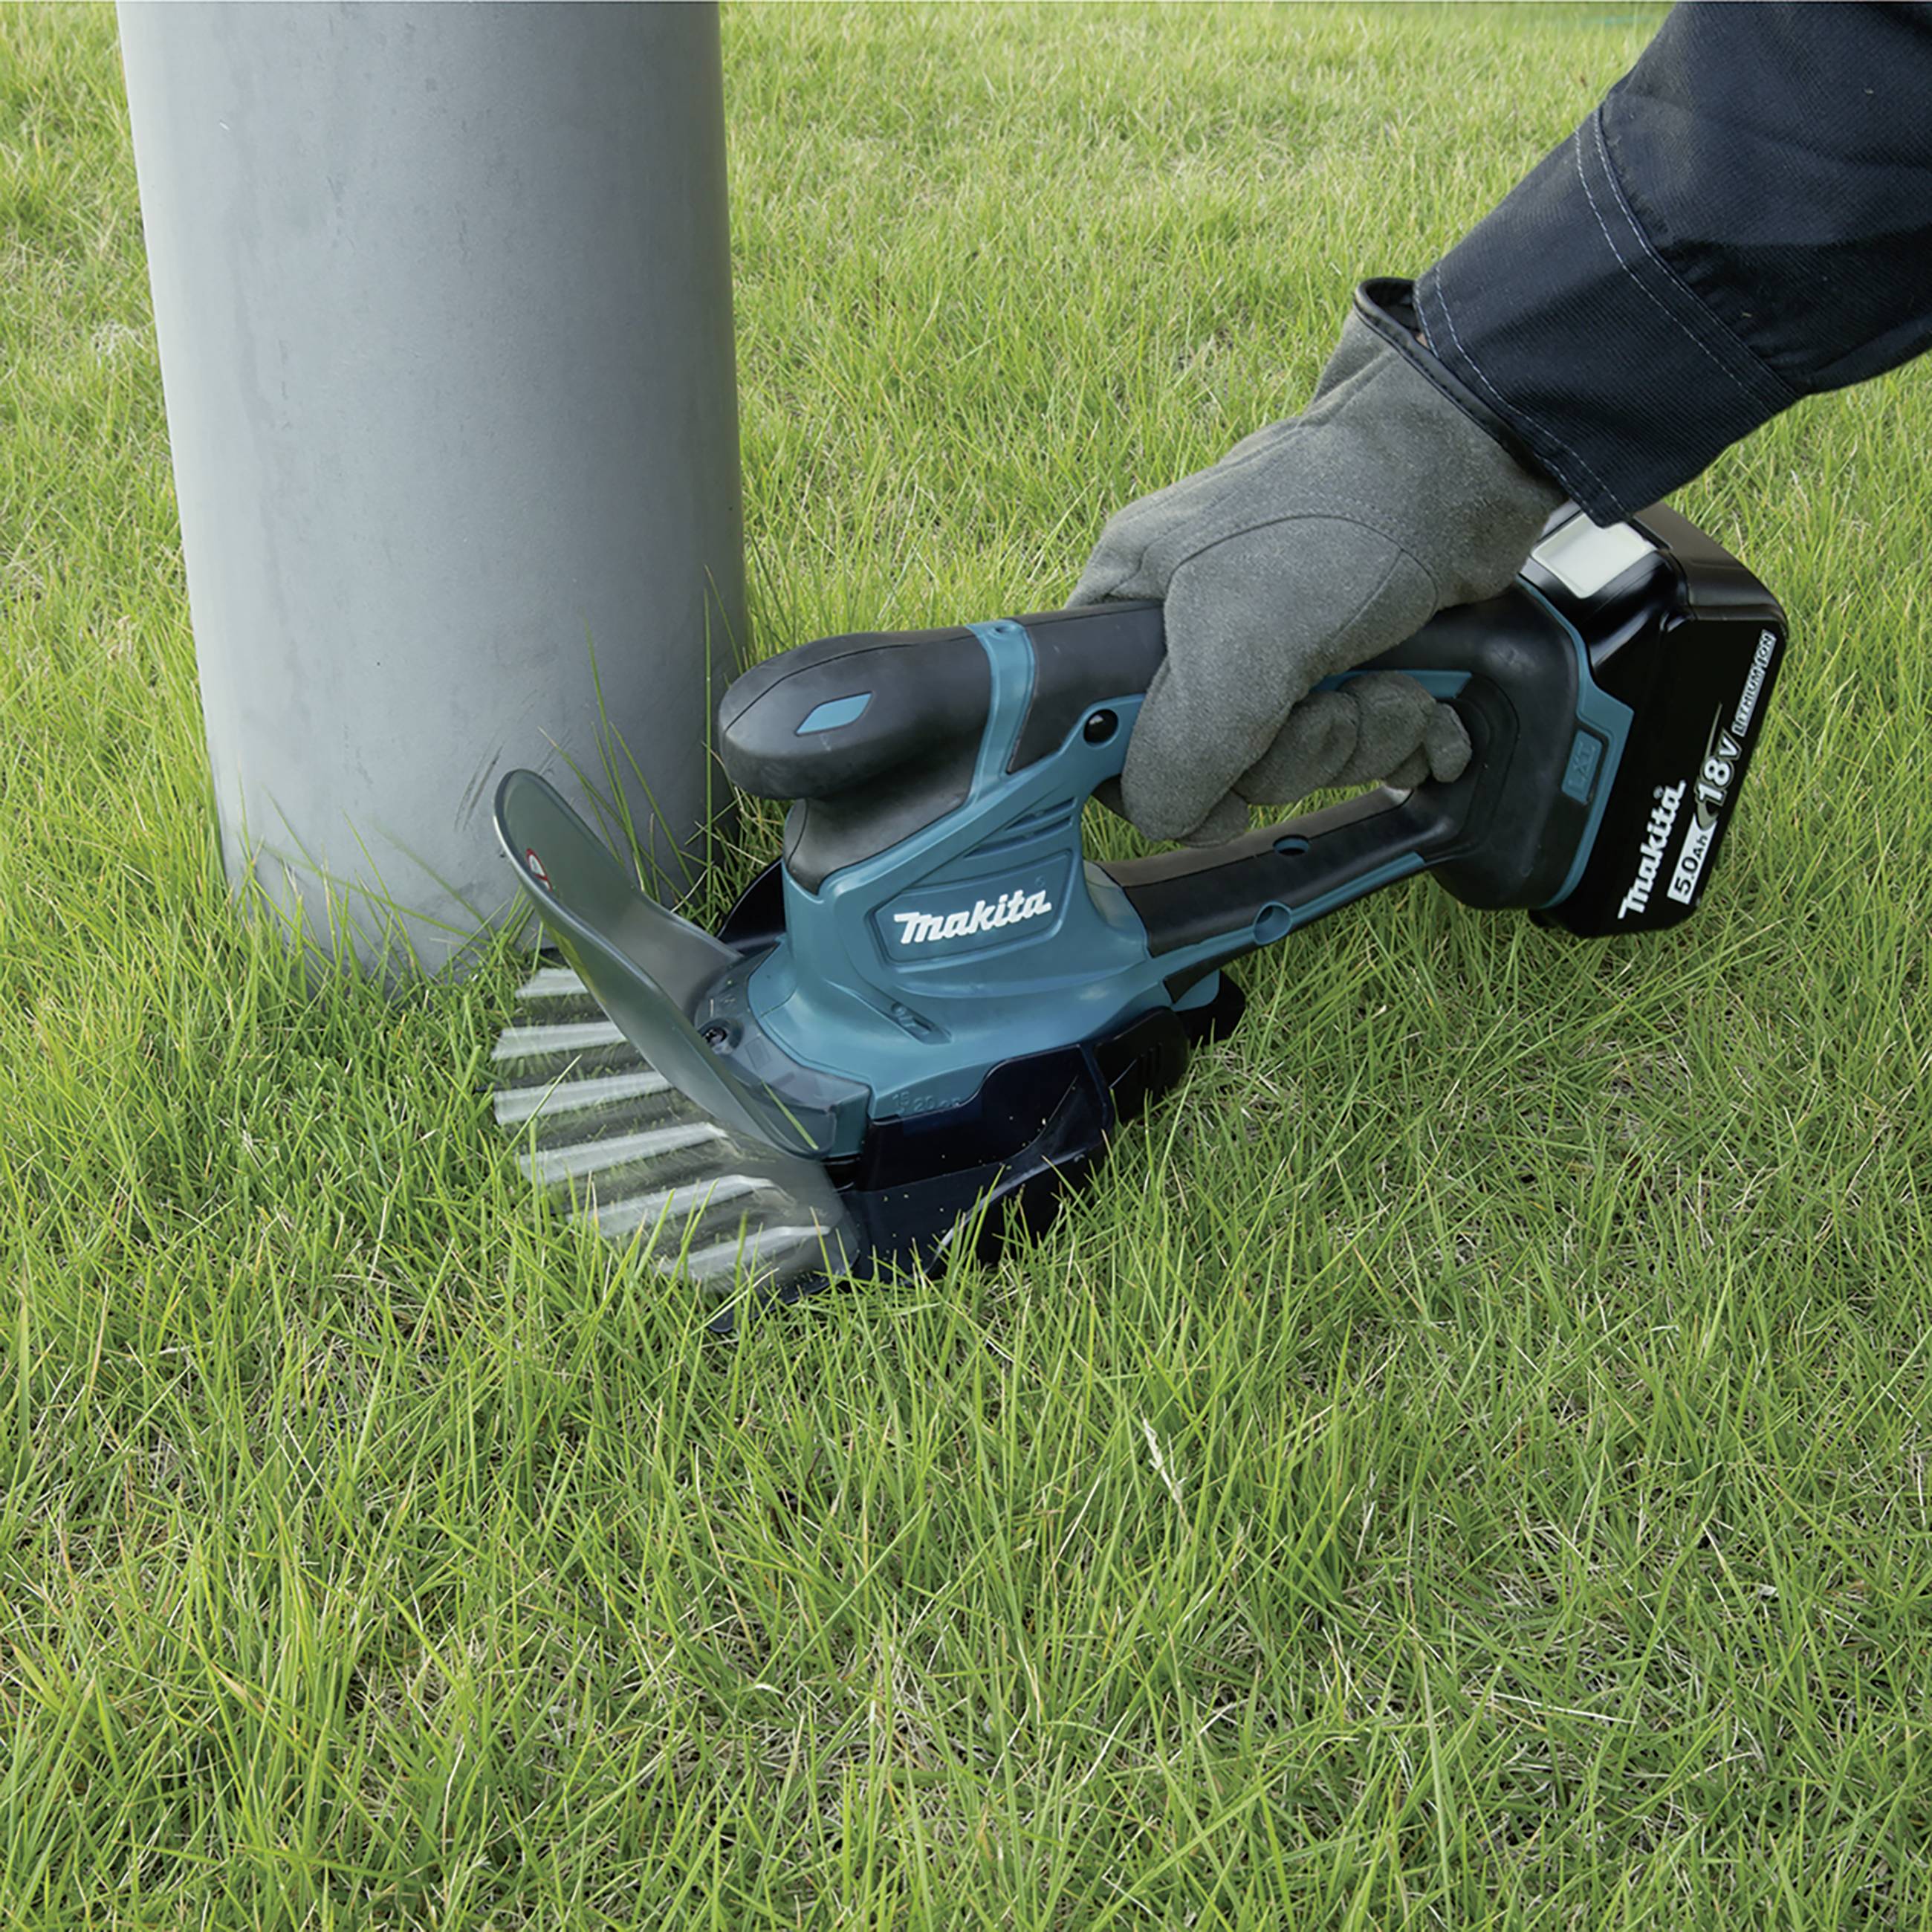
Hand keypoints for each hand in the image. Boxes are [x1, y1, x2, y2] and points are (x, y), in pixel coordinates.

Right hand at [1070, 290, 1564, 842]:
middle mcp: (1193, 630)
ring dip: (1360, 741)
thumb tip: (1162, 819)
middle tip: (1327, 706)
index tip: (1214, 790)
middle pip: (1213, 766)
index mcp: (1132, 606)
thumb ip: (1178, 749)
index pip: (1100, 731)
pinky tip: (1427, 704)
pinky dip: (1401, 735)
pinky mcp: (1345, 661)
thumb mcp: (1234, 645)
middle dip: (1293, 754)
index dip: (1154, 776)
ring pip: (1293, 761)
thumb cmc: (1340, 519)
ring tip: (1393, 685)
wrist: (1467, 465)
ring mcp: (1274, 649)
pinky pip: (1355, 744)